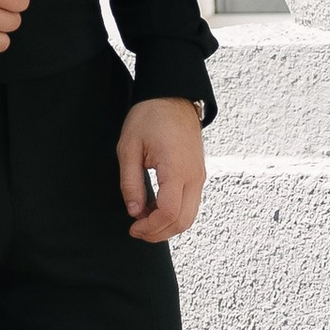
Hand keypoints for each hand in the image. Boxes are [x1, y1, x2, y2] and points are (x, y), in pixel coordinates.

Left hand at [118, 98, 205, 242]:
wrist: (172, 96)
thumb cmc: (150, 117)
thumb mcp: (129, 147)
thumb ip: (130, 182)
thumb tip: (134, 212)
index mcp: (177, 169)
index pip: (169, 213)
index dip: (150, 227)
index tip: (132, 227)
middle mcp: (195, 177)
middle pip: (183, 221)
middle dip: (159, 233)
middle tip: (137, 230)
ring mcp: (200, 176)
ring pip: (190, 216)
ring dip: (167, 225)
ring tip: (144, 220)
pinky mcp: (199, 174)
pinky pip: (191, 204)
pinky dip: (174, 214)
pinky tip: (155, 208)